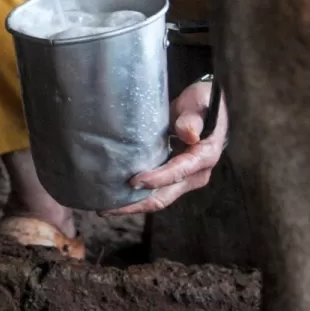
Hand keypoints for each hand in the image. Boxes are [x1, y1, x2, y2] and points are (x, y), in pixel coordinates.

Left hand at [101, 78, 227, 215]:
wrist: (203, 108)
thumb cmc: (200, 103)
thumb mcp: (199, 102)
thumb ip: (192, 118)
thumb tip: (188, 134)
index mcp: (204, 156)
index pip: (178, 172)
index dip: (156, 179)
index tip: (133, 181)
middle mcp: (196, 174)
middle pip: (164, 196)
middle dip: (136, 204)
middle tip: (107, 208)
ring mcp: (185, 179)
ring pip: (157, 199)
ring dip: (133, 204)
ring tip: (105, 208)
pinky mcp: (174, 179)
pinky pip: (155, 192)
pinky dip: (136, 197)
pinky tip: (115, 196)